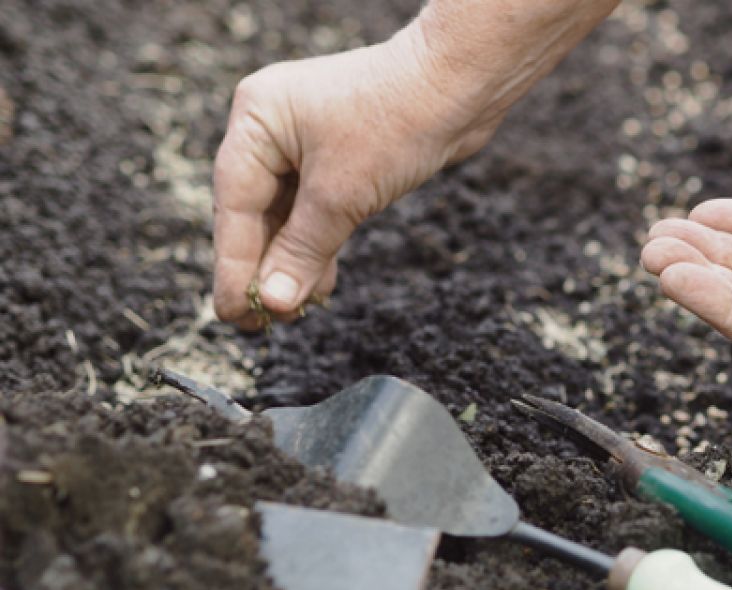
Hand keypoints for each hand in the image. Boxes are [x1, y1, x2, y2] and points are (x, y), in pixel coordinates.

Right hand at [212, 30, 495, 328]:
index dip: (233, 266)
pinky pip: (315, 212)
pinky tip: (319, 286)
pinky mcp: (339, 158)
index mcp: (257, 120)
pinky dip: (316, 248)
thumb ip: (302, 251)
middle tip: (260, 324)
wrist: (460, 85)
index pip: (234, 205)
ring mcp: (305, 142)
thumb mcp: (343, 194)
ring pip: (286, 217)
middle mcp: (273, 127)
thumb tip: (274, 302)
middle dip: (262, 270)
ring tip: (292, 314)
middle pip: (254, 213)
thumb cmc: (399, 120)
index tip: (233, 314)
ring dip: (291, 265)